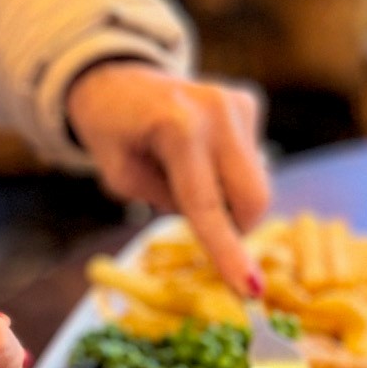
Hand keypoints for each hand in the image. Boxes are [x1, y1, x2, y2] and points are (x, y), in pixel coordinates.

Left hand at [65, 61, 270, 293]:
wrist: (116, 78)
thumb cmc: (112, 132)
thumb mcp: (120, 176)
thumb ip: (164, 202)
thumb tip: (217, 224)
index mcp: (178, 127)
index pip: (206, 203)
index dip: (227, 251)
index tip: (251, 290)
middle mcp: (218, 111)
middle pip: (252, 196)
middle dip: (235, 226)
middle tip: (203, 228)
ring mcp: (238, 103)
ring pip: (254, 182)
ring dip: (225, 194)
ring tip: (186, 171)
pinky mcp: (248, 102)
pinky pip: (250, 160)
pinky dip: (226, 170)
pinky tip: (198, 151)